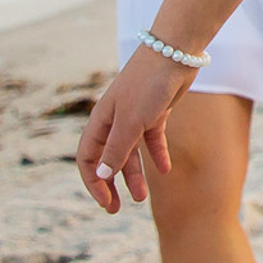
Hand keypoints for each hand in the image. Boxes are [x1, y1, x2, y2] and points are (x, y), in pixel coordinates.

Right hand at [78, 44, 193, 213]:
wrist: (175, 53)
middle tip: (118, 208)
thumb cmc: (148, 85)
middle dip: (111, 185)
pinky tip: (166, 170)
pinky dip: (157, 155)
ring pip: (130, 153)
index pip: (88, 159)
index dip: (94, 183)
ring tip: (143, 198)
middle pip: (108, 159)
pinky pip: (152, 140)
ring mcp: (135, 116)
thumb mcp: (131, 122)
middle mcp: (115, 120)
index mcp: (101, 121)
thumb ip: (117, 149)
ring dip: (135, 175)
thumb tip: (102, 176)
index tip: (107, 202)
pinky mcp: (156, 112)